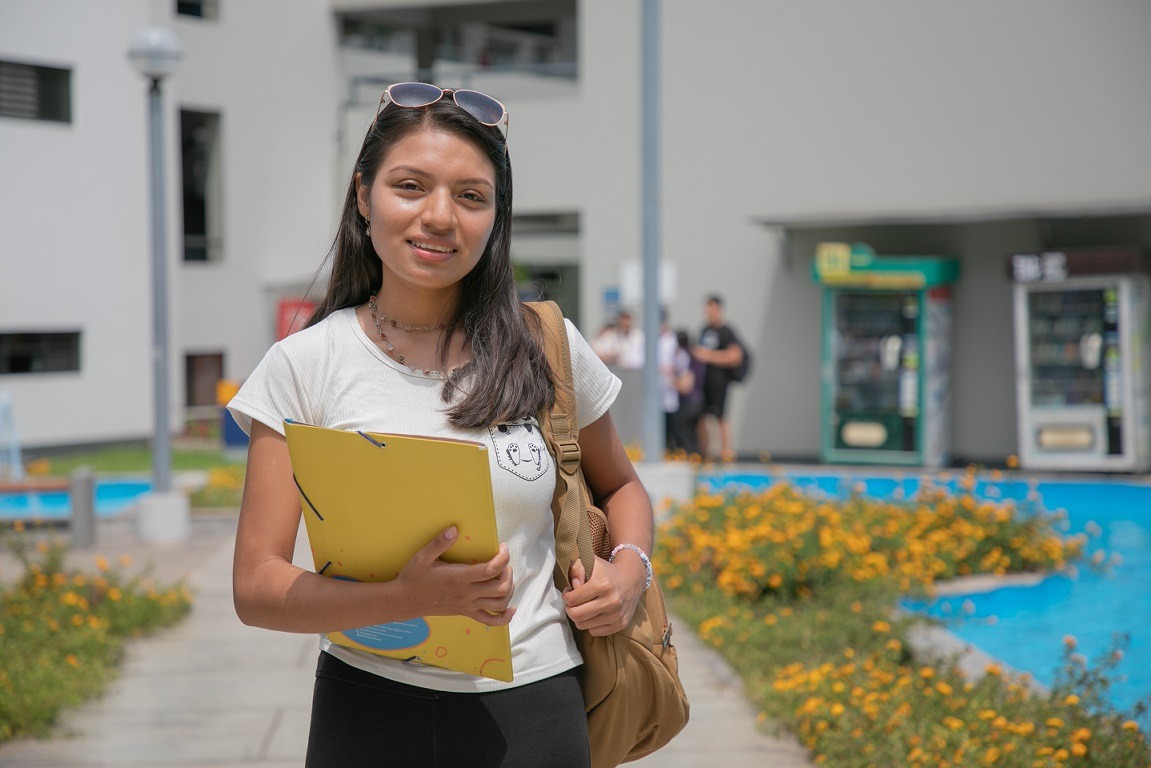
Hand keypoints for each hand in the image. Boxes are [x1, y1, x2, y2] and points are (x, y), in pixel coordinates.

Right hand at [396, 526, 515, 626]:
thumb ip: (438, 543)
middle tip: (503, 561)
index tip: (502, 547)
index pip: (491, 569)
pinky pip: (490, 621)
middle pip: (501, 587)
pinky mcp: (466, 613)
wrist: (404, 602)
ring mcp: (468, 606)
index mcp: (459, 578)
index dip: (503, 558)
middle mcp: (467, 594)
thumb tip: (454, 529)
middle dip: (508, 572)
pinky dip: (504, 617)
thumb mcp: (422, 557)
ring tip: (505, 577)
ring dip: (509, 590)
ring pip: (499, 604)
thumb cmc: (413, 578)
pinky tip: (510, 609)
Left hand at [562, 554, 643, 636]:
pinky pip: (595, 632)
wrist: (632, 579)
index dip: (566, 596)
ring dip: (579, 617)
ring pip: (583, 625)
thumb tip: (572, 586)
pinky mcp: (621, 624)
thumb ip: (576, 568)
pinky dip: (591, 624)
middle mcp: (611, 601)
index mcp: (602, 584)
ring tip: (583, 606)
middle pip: (576, 615)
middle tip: (573, 602)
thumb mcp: (591, 562)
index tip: (568, 592)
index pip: (572, 599)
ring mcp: (617, 615)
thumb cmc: (606, 571)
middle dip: (569, 608)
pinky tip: (594, 613)